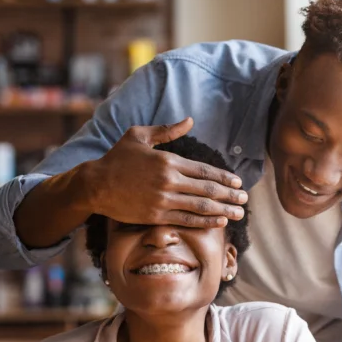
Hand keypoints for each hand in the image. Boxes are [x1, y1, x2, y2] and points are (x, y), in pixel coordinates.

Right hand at [77, 117, 247, 227]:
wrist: (95, 185)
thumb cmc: (117, 159)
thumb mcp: (139, 136)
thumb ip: (167, 130)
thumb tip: (189, 120)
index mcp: (168, 161)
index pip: (204, 170)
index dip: (224, 177)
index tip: (238, 182)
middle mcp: (169, 181)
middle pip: (208, 189)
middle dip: (230, 195)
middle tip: (245, 199)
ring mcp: (163, 200)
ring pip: (201, 207)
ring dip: (223, 210)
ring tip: (239, 213)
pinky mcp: (156, 216)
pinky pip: (187, 220)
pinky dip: (205, 221)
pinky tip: (219, 222)